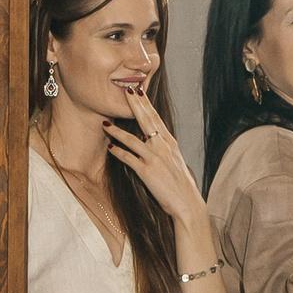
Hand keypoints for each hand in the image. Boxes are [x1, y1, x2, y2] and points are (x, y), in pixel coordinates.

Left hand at [105, 88, 208, 229]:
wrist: (187, 202)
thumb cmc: (181, 184)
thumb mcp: (175, 161)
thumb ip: (164, 149)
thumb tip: (155, 141)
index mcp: (169, 143)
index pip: (156, 118)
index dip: (146, 104)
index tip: (138, 91)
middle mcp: (162, 147)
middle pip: (146, 121)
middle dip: (135, 105)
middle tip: (125, 90)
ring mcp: (155, 158)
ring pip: (132, 139)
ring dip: (117, 131)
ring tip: (105, 122)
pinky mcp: (147, 172)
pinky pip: (129, 159)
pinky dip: (118, 152)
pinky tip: (110, 147)